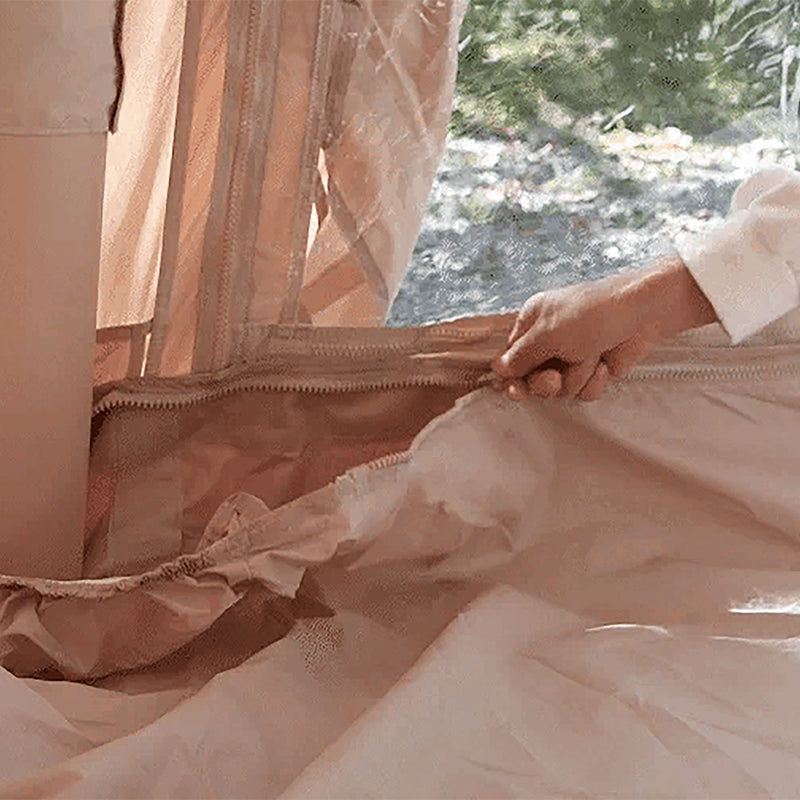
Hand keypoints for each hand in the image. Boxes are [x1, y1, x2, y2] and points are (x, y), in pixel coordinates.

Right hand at [492, 257, 717, 401]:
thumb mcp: (548, 334)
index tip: (515, 391)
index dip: (512, 377)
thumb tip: (497, 369)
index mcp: (533, 321)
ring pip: (560, 388)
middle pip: (533, 378)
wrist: (644, 314)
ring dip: (576, 376)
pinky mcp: (594, 369)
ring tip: (591, 356)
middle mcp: (550, 339)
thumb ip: (520, 356)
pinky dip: (594, 380)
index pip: (511, 357)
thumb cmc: (593, 314)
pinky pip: (583, 391)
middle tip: (556, 377)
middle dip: (547, 382)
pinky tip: (605, 364)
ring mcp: (573, 356)